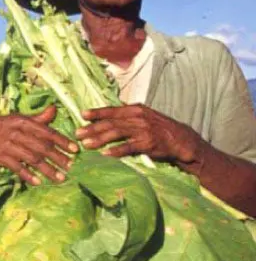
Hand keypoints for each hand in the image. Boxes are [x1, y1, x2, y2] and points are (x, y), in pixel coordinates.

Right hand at [0, 105, 78, 184]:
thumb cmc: (4, 126)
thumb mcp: (20, 119)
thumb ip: (39, 118)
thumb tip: (54, 109)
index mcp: (23, 122)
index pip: (46, 132)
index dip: (62, 141)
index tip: (75, 150)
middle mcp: (17, 133)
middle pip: (41, 147)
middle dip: (58, 158)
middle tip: (71, 167)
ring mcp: (8, 146)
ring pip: (32, 159)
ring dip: (47, 169)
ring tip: (60, 178)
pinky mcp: (1, 158)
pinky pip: (17, 168)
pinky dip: (27, 175)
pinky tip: (38, 182)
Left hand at [77, 104, 203, 164]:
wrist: (182, 140)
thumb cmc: (160, 128)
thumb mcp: (145, 115)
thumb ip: (129, 113)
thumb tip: (115, 106)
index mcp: (135, 109)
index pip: (112, 110)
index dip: (97, 113)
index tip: (82, 115)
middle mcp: (138, 118)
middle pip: (111, 122)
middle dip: (92, 128)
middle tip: (78, 134)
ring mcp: (143, 130)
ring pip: (116, 133)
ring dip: (99, 139)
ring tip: (86, 144)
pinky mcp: (147, 144)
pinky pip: (128, 147)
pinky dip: (115, 151)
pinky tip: (104, 155)